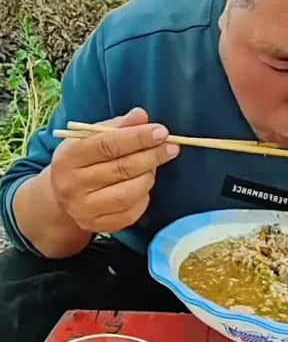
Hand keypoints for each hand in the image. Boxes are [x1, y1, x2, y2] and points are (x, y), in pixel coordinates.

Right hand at [50, 107, 179, 233]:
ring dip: (148, 176)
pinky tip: (143, 184)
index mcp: (69, 157)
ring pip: (129, 192)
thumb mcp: (90, 138)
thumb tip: (141, 116)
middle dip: (152, 156)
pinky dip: (144, 196)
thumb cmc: (82, 160)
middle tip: (171, 147)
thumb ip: (117, 126)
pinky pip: (132, 212)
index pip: (107, 145)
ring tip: (153, 165)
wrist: (61, 196)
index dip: (137, 137)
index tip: (161, 132)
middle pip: (122, 169)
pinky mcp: (99, 226)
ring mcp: (85, 209)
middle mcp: (73, 185)